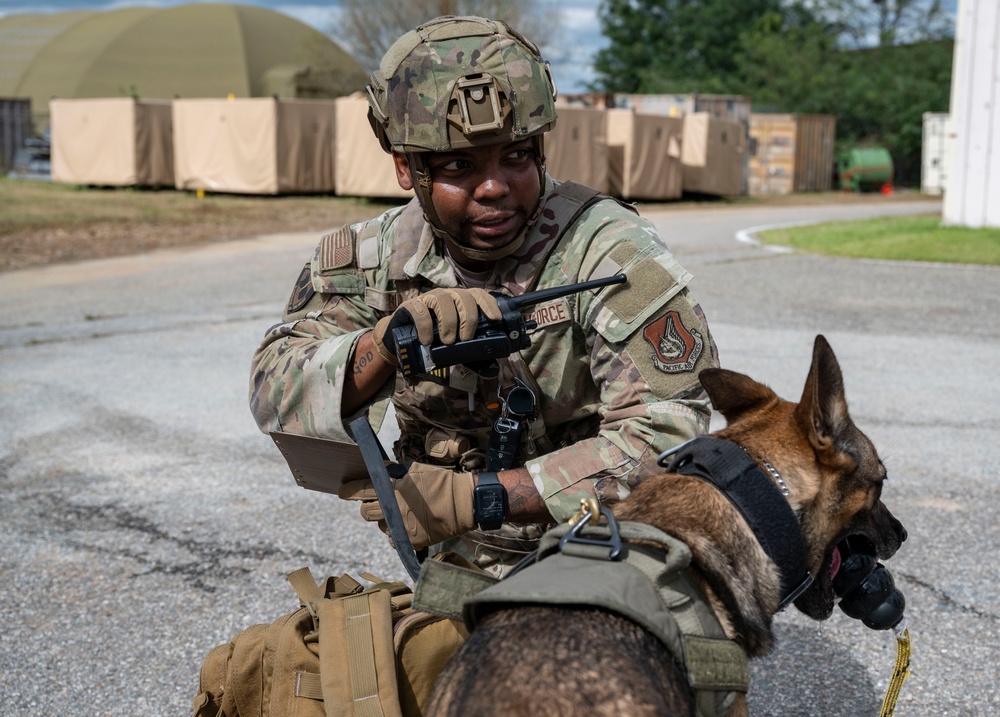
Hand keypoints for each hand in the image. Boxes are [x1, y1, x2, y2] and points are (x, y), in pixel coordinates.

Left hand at [338, 462, 475, 550]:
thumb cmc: (439, 482)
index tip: (343, 491)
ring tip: (404, 512)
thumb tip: (378, 470)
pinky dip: (397, 532)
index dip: (349, 491)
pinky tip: (409, 524)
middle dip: (367, 506)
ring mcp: (400, 528)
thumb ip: (393, 471)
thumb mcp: (415, 469)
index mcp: (392, 490)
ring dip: (386, 519)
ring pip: (381, 526)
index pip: (361, 491)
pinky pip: (394, 538)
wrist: (462, 504)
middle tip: (378, 501)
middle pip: (365, 513)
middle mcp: (392, 511)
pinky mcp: (410, 542)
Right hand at [371, 288, 501, 365]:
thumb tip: (492, 371)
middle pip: (463, 297)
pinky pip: (420, 310)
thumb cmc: (436, 341)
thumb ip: (473, 357)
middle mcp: (447, 296)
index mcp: (461, 302)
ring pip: (443, 300)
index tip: (495, 319)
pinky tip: (427, 341)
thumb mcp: (457, 349)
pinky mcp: (412, 306)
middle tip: (465, 338)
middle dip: (468, 318)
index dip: (488, 304)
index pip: (478, 294)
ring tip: (447, 341)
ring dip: (448, 321)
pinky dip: (425, 326)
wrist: (404, 343)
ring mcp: (429, 298)